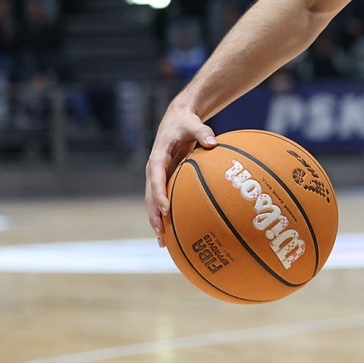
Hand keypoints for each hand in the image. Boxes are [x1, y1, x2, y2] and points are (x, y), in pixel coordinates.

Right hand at [145, 103, 216, 245]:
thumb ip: (202, 132)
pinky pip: (163, 199)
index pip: (156, 179)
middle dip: (154, 216)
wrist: (177, 119)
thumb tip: (213, 142)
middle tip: (161, 234)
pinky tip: (173, 232)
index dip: (159, 195)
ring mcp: (157, 176)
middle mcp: (154, 170)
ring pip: (153, 202)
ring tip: (163, 243)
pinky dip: (165, 215)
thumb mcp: (193, 124)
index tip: (166, 210)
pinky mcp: (164, 179)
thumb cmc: (185, 123)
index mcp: (157, 158)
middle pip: (150, 197)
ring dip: (156, 221)